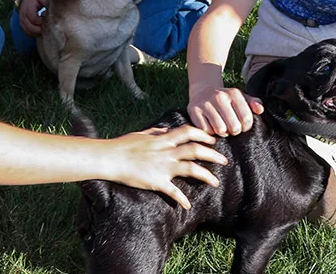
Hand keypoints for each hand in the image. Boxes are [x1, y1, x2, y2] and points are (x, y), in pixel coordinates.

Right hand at [17, 0, 47, 36]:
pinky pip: (27, 33)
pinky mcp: (22, 26)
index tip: (47, 19)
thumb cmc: (35, 0)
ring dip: (38, 33)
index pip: (34, 19)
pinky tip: (40, 31)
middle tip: (47, 27)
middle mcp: (23, 15)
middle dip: (40, 29)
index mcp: (28, 7)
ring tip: (44, 29)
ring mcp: (21, 22)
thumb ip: (46, 2)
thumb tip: (54, 9)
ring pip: (29, 32)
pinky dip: (34, 34)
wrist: (24, 2)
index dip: (42, 21)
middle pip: (31, 28)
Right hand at [107, 124, 227, 209]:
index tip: (213, 139)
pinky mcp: (157, 182)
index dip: (203, 134)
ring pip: (191, 169)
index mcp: (163, 139)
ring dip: (206, 175)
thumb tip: (166, 130)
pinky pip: (173, 191)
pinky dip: (182, 199)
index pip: (189, 132)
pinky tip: (188, 205)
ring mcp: (163, 167)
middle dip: (212, 154)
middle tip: (224, 160)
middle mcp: (167, 152)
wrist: (111, 158)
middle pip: (195, 150)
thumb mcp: (142, 134)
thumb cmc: (123, 145)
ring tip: (216, 182)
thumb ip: (156, 132)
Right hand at [187, 82, 263, 136]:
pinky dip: (210, 132)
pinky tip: (210, 125)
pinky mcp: (193, 110)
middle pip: (234, 126)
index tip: (242, 126)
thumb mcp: (241, 98)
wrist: (202, 91)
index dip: (246, 127)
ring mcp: (205, 103)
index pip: (247, 118)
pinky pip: (206, 131)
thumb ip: (254, 103)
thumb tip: (260, 110)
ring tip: (222, 127)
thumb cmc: (226, 99)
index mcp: (234, 93)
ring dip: (222, 133)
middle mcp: (219, 96)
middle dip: (234, 131)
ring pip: (220, 130)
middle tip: (231, 128)